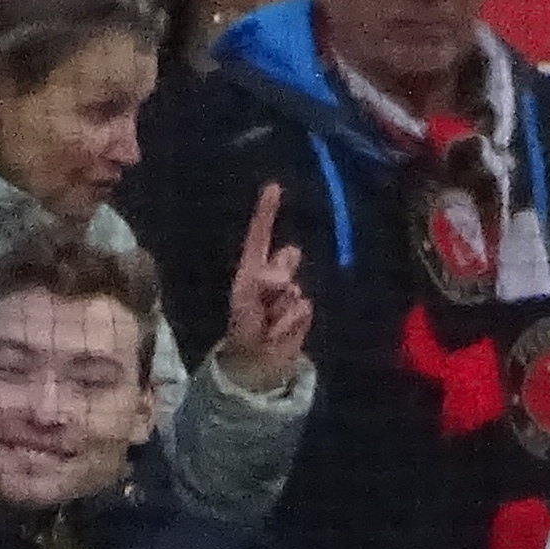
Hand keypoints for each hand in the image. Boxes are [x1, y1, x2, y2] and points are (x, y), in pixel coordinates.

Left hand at [220, 182, 311, 392]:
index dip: (267, 212)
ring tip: (268, 325)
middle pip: (284, 261)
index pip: (260, 235)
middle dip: (276, 278)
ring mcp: (291, 292)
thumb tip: (287, 275)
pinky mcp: (304, 310)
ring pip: (293, 290)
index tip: (274, 186)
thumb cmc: (245, 328)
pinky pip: (302, 309)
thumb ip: (262, 283)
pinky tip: (279, 332)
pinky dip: (289, 323)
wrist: (259, 361)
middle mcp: (274, 275)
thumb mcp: (245, 302)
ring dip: (279, 310)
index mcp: (252, 269)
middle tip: (263, 303)